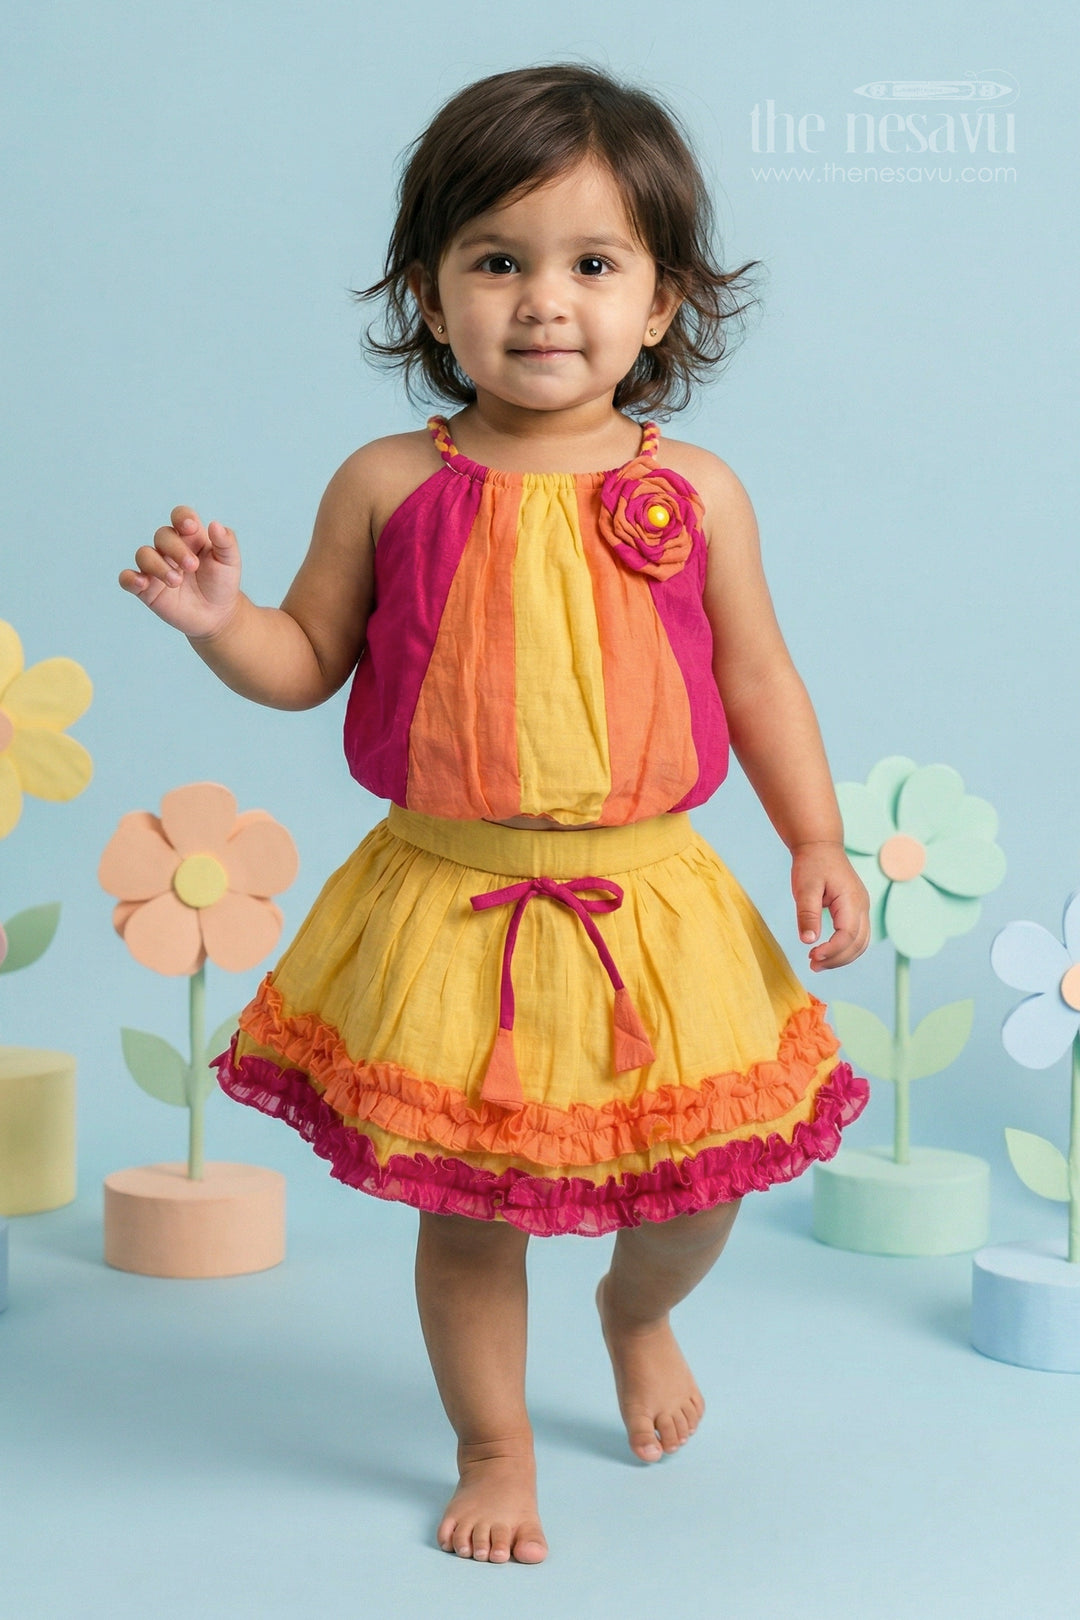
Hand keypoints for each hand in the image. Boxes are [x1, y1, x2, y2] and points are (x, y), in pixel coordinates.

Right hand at [119, 505, 242, 638]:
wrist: (217, 616)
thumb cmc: (222, 584)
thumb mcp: (230, 562)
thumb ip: (226, 542)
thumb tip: (215, 524)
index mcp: (191, 537)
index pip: (180, 516)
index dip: (182, 517)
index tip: (190, 527)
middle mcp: (170, 549)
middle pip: (162, 535)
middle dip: (176, 549)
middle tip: (192, 567)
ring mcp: (156, 567)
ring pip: (144, 554)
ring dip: (157, 566)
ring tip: (176, 582)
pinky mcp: (146, 588)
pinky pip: (128, 578)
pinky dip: (130, 579)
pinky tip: (142, 583)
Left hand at [790, 841, 869, 971]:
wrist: (820, 845)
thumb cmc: (812, 864)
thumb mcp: (805, 888)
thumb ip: (808, 914)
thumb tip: (808, 941)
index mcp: (852, 900)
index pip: (848, 936)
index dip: (832, 951)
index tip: (812, 957)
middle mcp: (862, 906)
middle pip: (858, 944)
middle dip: (837, 960)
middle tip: (812, 966)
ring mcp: (862, 908)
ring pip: (861, 943)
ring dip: (842, 958)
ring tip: (817, 963)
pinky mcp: (856, 910)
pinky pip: (857, 936)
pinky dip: (844, 949)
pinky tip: (825, 952)